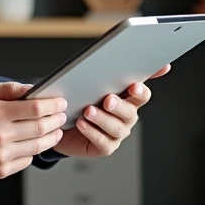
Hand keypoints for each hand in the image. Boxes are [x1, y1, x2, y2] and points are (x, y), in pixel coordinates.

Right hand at [0, 81, 67, 178]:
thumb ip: (6, 89)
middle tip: (61, 115)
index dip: (53, 105)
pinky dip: (33, 151)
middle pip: (42, 128)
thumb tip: (30, 89)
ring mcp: (1, 155)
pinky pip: (27, 160)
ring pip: (38, 146)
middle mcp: (0, 136)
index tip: (60, 102)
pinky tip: (33, 143)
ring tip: (55, 131)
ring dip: (52, 137)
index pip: (36, 109)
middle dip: (57, 120)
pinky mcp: (0, 170)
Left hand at [53, 64, 169, 158]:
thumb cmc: (79, 102)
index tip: (135, 85)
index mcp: (126, 99)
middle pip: (130, 112)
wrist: (63, 126)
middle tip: (107, 100)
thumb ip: (102, 73)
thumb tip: (110, 57)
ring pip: (116, 128)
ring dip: (102, 119)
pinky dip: (92, 132)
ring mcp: (117, 133)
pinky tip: (82, 123)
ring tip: (88, 111)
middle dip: (119, 106)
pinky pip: (103, 142)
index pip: (142, 94)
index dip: (141, 90)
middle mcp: (125, 117)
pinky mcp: (106, 147)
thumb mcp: (88, 85)